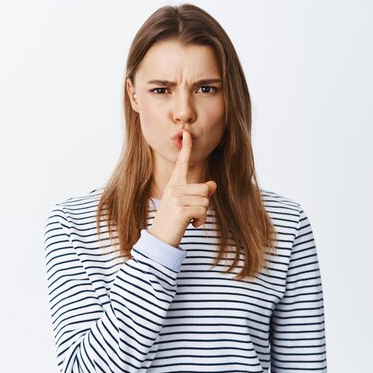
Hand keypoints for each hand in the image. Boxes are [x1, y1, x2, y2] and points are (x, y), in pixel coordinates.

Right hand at [148, 130, 216, 247]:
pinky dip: (201, 221)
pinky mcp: (181, 210)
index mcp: (173, 184)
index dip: (185, 148)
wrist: (159, 239)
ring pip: (206, 201)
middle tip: (191, 213)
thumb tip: (213, 184)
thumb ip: (198, 193)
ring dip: (203, 214)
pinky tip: (191, 225)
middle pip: (205, 188)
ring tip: (189, 219)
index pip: (181, 163)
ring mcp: (176, 198)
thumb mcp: (185, 204)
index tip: (186, 133)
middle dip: (204, 203)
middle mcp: (173, 188)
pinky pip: (203, 212)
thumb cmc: (173, 221)